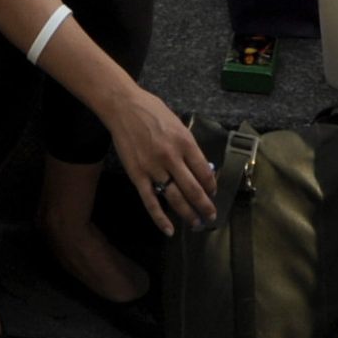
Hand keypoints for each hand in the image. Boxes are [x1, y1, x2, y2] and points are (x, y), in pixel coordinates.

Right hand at [107, 89, 219, 234]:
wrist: (124, 107)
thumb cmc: (153, 111)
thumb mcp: (178, 124)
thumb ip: (188, 146)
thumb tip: (201, 167)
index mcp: (184, 142)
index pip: (204, 171)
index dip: (211, 186)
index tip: (213, 193)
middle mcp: (172, 157)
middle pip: (193, 189)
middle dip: (205, 206)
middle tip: (211, 217)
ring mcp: (154, 168)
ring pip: (175, 198)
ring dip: (188, 214)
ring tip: (196, 224)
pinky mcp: (137, 176)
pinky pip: (151, 201)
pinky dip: (160, 218)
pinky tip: (169, 230)